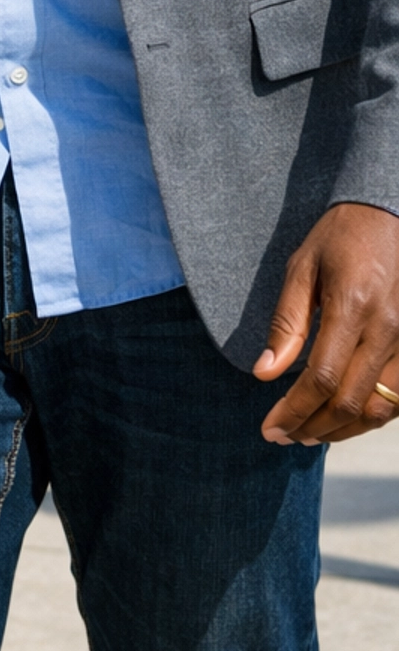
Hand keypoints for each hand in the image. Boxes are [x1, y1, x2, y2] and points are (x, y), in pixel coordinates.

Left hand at [255, 201, 398, 443]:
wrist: (388, 214)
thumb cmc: (340, 237)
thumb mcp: (302, 268)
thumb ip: (286, 322)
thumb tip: (264, 373)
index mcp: (353, 305)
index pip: (322, 377)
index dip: (294, 409)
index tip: (269, 427)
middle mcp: (387, 328)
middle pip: (351, 401)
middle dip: (313, 426)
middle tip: (283, 436)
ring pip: (380, 408)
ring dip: (343, 429)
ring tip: (309, 435)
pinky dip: (371, 416)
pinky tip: (344, 419)